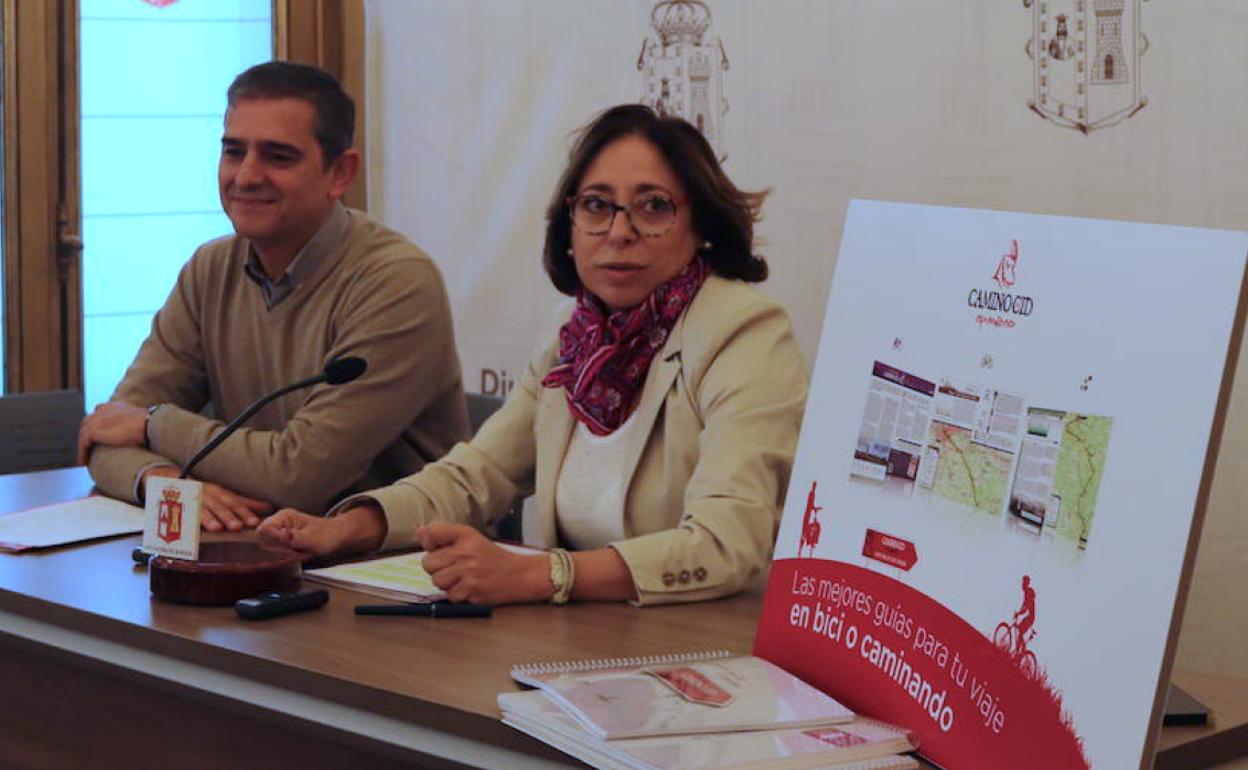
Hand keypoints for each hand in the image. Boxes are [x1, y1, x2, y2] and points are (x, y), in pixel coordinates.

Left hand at [77, 401, 148, 463]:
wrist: (149, 425)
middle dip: (86, 436)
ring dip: (83, 448)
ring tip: (84, 460)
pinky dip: (82, 453)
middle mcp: (104, 410)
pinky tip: (84, 462)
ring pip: (84, 434)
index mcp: (115, 406)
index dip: (97, 424)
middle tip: (88, 450)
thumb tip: (138, 435)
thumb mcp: (141, 421)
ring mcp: (97, 419)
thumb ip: (133, 423)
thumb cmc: (151, 426)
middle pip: (88, 423)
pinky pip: (83, 443)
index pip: (100, 411)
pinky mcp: (94, 430)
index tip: (97, 436)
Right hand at [143, 466, 272, 531]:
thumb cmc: (204, 495)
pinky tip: (193, 529)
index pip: (234, 502)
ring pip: (202, 510)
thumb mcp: (225, 496)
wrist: (171, 483)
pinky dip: (189, 522)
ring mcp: (192, 501)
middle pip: (219, 506)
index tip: (254, 522)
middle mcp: (207, 495)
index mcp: (219, 492)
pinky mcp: (178, 508)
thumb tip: (269, 507)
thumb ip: (246, 503)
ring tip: (219, 528)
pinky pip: (184, 515)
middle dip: (229, 516)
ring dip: (210, 519)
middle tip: (238, 526)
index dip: (244, 512)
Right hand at [257, 504, 385, 556]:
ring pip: (269, 547)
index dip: (271, 541)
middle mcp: (279, 521)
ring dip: (282, 553)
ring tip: (299, 551)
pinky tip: (297, 553)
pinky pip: (275, 550)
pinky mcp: (282, 538)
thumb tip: (281, 535)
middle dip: (278, 549)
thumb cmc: (327, 536)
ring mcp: (279, 530)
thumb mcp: (311, 539)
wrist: (337, 536)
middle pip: (263, 540)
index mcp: (284, 516)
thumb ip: (293, 538)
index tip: (287, 546)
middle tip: (296, 550)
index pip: (263, 530)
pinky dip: (285, 555)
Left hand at [417, 522, 549, 604]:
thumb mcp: (471, 539)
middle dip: (437, 568)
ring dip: (446, 583)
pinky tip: (470, 588)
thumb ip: (443, 536)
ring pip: (437, 581)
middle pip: (428, 563)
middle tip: (454, 568)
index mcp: (465, 535)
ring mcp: (469, 572)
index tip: (439, 548)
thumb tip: (419, 531)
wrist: (520, 575)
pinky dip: (458, 595)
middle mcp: (466, 551)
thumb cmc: (492, 558)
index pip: (432, 532)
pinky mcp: (472, 590)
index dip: (430, 543)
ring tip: (462, 579)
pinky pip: (450, 596)